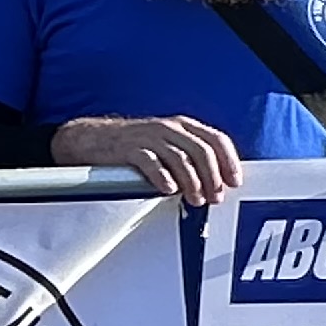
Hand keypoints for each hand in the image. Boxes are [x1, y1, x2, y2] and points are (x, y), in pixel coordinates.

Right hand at [51, 114, 242, 207]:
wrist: (91, 140)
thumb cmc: (133, 148)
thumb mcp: (166, 144)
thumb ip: (190, 156)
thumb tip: (216, 182)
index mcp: (182, 125)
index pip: (216, 139)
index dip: (229, 162)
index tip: (234, 182)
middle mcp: (168, 128)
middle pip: (201, 150)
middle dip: (212, 177)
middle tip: (215, 197)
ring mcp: (148, 137)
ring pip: (180, 158)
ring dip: (192, 182)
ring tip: (195, 200)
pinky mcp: (129, 149)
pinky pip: (151, 162)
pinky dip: (163, 177)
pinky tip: (168, 190)